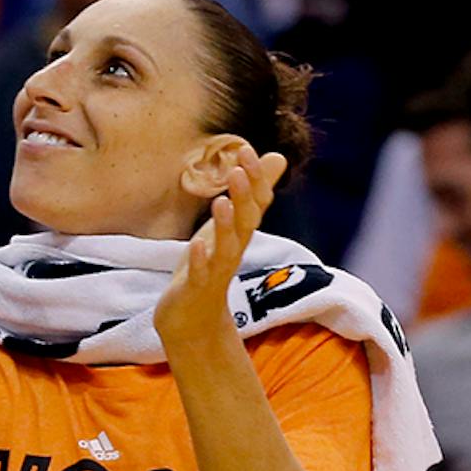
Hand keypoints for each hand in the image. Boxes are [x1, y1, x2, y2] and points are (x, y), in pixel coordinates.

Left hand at [154, 145, 285, 356]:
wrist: (193, 320)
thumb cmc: (209, 266)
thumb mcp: (230, 225)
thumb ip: (252, 193)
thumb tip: (277, 157)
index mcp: (240, 233)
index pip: (256, 203)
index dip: (254, 179)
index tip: (246, 150)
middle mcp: (233, 250)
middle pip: (246, 221)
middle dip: (244, 195)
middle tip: (239, 167)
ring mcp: (216, 271)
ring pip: (227, 247)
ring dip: (226, 225)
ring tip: (221, 201)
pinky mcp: (197, 289)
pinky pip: (201, 274)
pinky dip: (201, 260)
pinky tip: (196, 244)